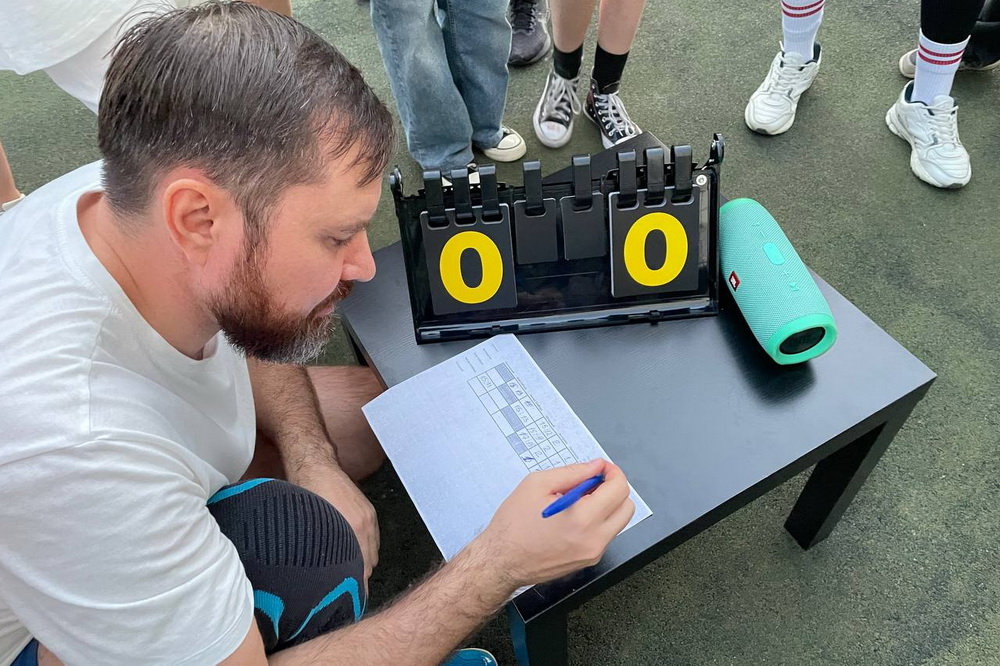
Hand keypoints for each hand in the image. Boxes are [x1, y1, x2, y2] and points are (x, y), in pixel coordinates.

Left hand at [294, 465, 379, 583]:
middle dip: (358, 578)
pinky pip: (373, 540)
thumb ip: (320, 554)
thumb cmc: (305, 496)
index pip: (360, 571)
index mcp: (349, 532)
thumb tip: (320, 577)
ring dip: (363, 563)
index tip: (350, 600)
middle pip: (369, 565)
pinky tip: (353, 552)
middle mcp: (363, 526)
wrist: (317, 468)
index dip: (355, 588)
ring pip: (372, 554)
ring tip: (348, 571)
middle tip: (346, 589)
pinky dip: (366, 549)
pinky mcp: (370, 513)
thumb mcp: (308, 529)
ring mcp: (369, 519)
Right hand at [472, 459, 634, 587]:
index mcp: (583, 518)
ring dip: (606, 505)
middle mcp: (594, 539)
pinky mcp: (588, 561)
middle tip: (591, 483)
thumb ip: (572, 472)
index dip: (612, 472)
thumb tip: (595, 467)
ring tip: (578, 501)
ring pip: (618, 522)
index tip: (601, 468)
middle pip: (626, 506)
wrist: (501, 561)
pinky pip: (605, 534)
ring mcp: (593, 553)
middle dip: (613, 489)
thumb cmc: (513, 525)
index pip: (619, 489)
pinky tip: (573, 517)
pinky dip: (597, 521)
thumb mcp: (537, 484)